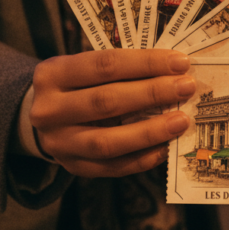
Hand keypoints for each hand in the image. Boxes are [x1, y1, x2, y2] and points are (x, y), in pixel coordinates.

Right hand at [29, 49, 194, 176]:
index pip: (105, 65)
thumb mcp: (84, 67)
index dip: (145, 63)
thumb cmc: (75, 85)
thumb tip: (172, 72)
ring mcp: (59, 142)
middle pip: (106, 102)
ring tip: (180, 121)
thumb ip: (120, 70)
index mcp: (53, 74)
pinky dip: (141, 158)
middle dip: (152, 94)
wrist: (43, 117)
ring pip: (108, 141)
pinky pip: (112, 167)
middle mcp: (50, 109)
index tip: (179, 62)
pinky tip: (165, 147)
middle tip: (185, 88)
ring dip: (150, 131)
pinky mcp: (73, 166)